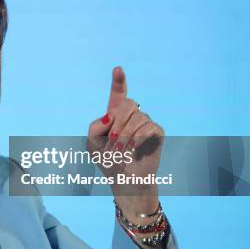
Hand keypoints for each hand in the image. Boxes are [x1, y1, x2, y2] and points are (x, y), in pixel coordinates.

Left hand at [87, 66, 164, 216]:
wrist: (124, 180)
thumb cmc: (107, 161)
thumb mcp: (92, 143)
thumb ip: (95, 126)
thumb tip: (110, 115)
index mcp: (115, 116)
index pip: (118, 94)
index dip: (118, 81)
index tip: (118, 68)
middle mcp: (132, 116)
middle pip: (129, 104)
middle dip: (118, 123)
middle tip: (112, 142)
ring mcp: (146, 123)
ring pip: (138, 117)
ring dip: (126, 135)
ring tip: (121, 150)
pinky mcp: (157, 133)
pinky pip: (149, 127)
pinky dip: (138, 138)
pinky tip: (134, 148)